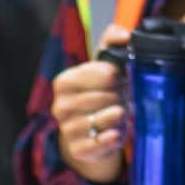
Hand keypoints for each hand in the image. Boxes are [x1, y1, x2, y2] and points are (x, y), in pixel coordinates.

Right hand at [53, 23, 129, 182]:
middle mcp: (60, 106)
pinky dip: (111, 138)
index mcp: (64, 82)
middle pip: (102, 97)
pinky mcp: (78, 149)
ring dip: (117, 116)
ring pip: (100, 119)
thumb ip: (112, 41)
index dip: (116, 76)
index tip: (119, 77)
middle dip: (118, 96)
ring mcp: (67, 129)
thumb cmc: (100, 92)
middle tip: (123, 96)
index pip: (100, 73)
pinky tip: (117, 132)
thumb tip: (124, 35)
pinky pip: (97, 143)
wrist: (93, 130)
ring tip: (120, 112)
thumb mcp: (104, 65)